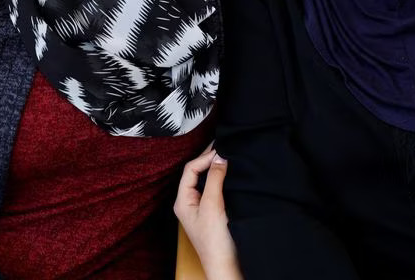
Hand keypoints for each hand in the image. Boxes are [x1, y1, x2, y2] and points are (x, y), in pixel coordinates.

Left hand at [174, 148, 242, 279]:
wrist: (226, 266)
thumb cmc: (215, 243)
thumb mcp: (213, 206)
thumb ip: (215, 179)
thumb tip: (219, 156)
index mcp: (182, 201)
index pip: (190, 169)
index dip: (205, 157)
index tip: (221, 150)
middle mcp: (190, 203)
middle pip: (196, 173)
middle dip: (209, 159)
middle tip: (225, 147)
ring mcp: (202, 208)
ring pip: (206, 180)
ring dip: (216, 168)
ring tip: (228, 157)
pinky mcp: (214, 213)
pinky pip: (215, 189)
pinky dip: (223, 179)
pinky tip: (232, 175)